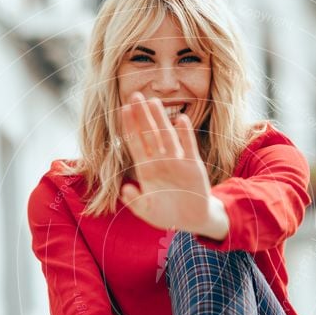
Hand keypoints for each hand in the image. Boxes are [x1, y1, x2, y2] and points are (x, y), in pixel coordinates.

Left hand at [119, 92, 218, 233]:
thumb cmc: (166, 213)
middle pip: (148, 133)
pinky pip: (188, 146)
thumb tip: (124, 190)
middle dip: (141, 115)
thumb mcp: (147, 211)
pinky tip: (181, 119)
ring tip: (153, 102)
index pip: (135, 143)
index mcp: (145, 169)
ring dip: (160, 119)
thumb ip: (135, 202)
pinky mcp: (192, 164)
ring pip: (166, 135)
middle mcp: (159, 160)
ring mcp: (176, 160)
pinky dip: (185, 134)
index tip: (123, 109)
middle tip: (135, 95)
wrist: (191, 219)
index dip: (129, 126)